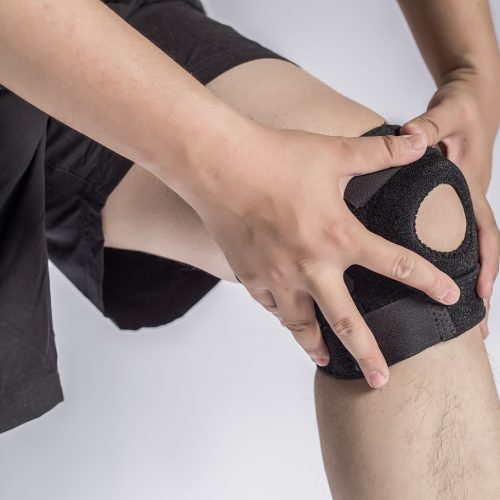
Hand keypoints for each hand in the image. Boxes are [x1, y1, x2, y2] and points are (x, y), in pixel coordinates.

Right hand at [191, 122, 460, 387]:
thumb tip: (417, 141)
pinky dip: (282, 315)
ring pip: (300, 325)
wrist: (219, 165)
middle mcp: (311, 266)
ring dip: (315, 346)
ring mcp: (277, 277)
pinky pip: (270, 306)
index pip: (396, 265)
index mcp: (338, 237)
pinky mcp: (249, 276)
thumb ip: (379, 152)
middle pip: (346, 322)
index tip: (449, 298)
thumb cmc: (275, 157)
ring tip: (325, 359)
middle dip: (368, 354)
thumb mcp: (333, 152)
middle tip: (382, 380)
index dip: (428, 281)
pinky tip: (286, 317)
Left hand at [401, 68, 499, 338]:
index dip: (486, 267)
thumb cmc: (464, 108)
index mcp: (472, 190)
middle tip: (469, 328)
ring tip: (444, 315)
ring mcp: (455, 203)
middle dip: (475, 288)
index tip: (481, 298)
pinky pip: (442, 234)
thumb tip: (412, 137)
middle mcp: (465, 203)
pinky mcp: (442, 200)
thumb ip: (430, 127)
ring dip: (454, 279)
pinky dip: (436, 257)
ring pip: (458, 248)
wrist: (470, 97)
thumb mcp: (448, 114)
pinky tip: (417, 275)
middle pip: (474, 253)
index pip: (485, 235)